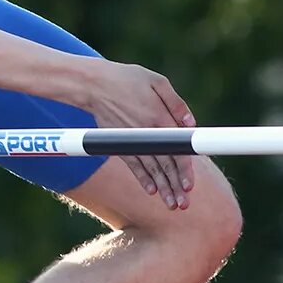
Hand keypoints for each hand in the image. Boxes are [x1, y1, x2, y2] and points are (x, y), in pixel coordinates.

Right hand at [82, 60, 197, 209]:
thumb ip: (176, 103)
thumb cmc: (126, 79)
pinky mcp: (119, 143)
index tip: (189, 186)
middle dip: (175, 186)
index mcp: (159, 117)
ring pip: (150, 169)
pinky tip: (151, 191)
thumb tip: (191, 124)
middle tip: (183, 204)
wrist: (92, 85)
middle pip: (164, 165)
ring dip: (161, 188)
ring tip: (171, 204)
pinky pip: (132, 165)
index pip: (176, 149)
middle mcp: (146, 132)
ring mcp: (131, 140)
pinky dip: (142, 178)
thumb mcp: (156, 81)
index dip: (184, 170)